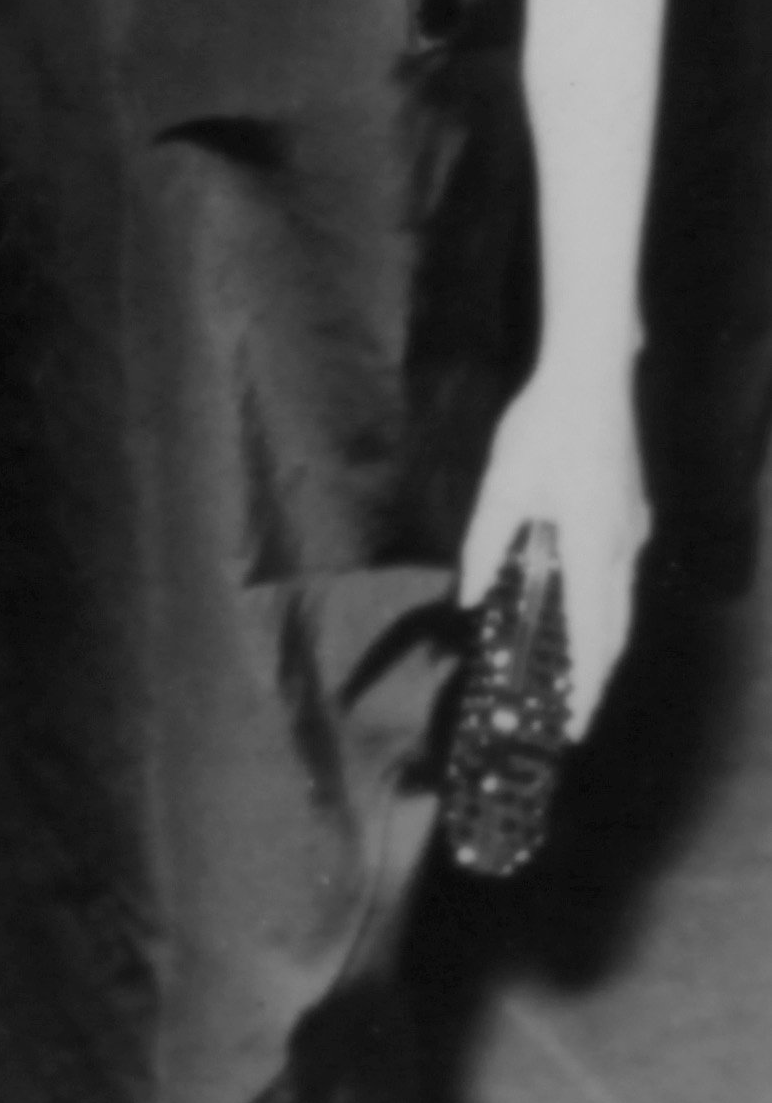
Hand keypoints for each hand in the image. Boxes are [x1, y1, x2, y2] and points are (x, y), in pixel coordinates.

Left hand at [463, 357, 651, 735]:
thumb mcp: (502, 487)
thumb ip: (485, 545)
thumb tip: (469, 598)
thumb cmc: (543, 429)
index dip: (587, 686)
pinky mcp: (630, 513)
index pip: (593, 635)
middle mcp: (623, 548)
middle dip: (595, 676)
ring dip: (598, 641)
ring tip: (572, 675)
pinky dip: (600, 605)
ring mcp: (633, 530)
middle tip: (573, 713)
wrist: (592, 377)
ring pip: (619, 602)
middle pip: (615, 629)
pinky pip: (617, 575)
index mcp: (593, 547)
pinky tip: (575, 608)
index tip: (577, 725)